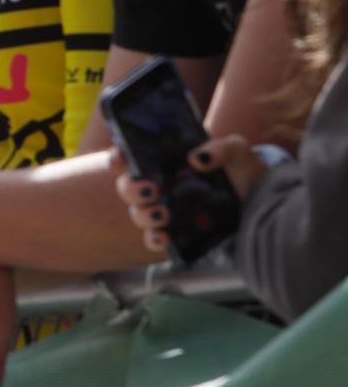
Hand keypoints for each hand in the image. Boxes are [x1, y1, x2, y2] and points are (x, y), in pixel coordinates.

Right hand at [111, 138, 265, 253]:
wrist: (267, 207)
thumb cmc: (246, 175)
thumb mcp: (239, 152)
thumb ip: (221, 147)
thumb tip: (197, 159)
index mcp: (165, 162)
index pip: (130, 156)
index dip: (119, 156)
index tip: (122, 158)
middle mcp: (160, 187)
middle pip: (127, 186)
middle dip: (131, 188)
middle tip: (151, 190)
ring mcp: (166, 212)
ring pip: (137, 213)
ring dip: (143, 214)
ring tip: (162, 214)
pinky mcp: (176, 235)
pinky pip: (154, 240)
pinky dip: (154, 239)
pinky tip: (164, 237)